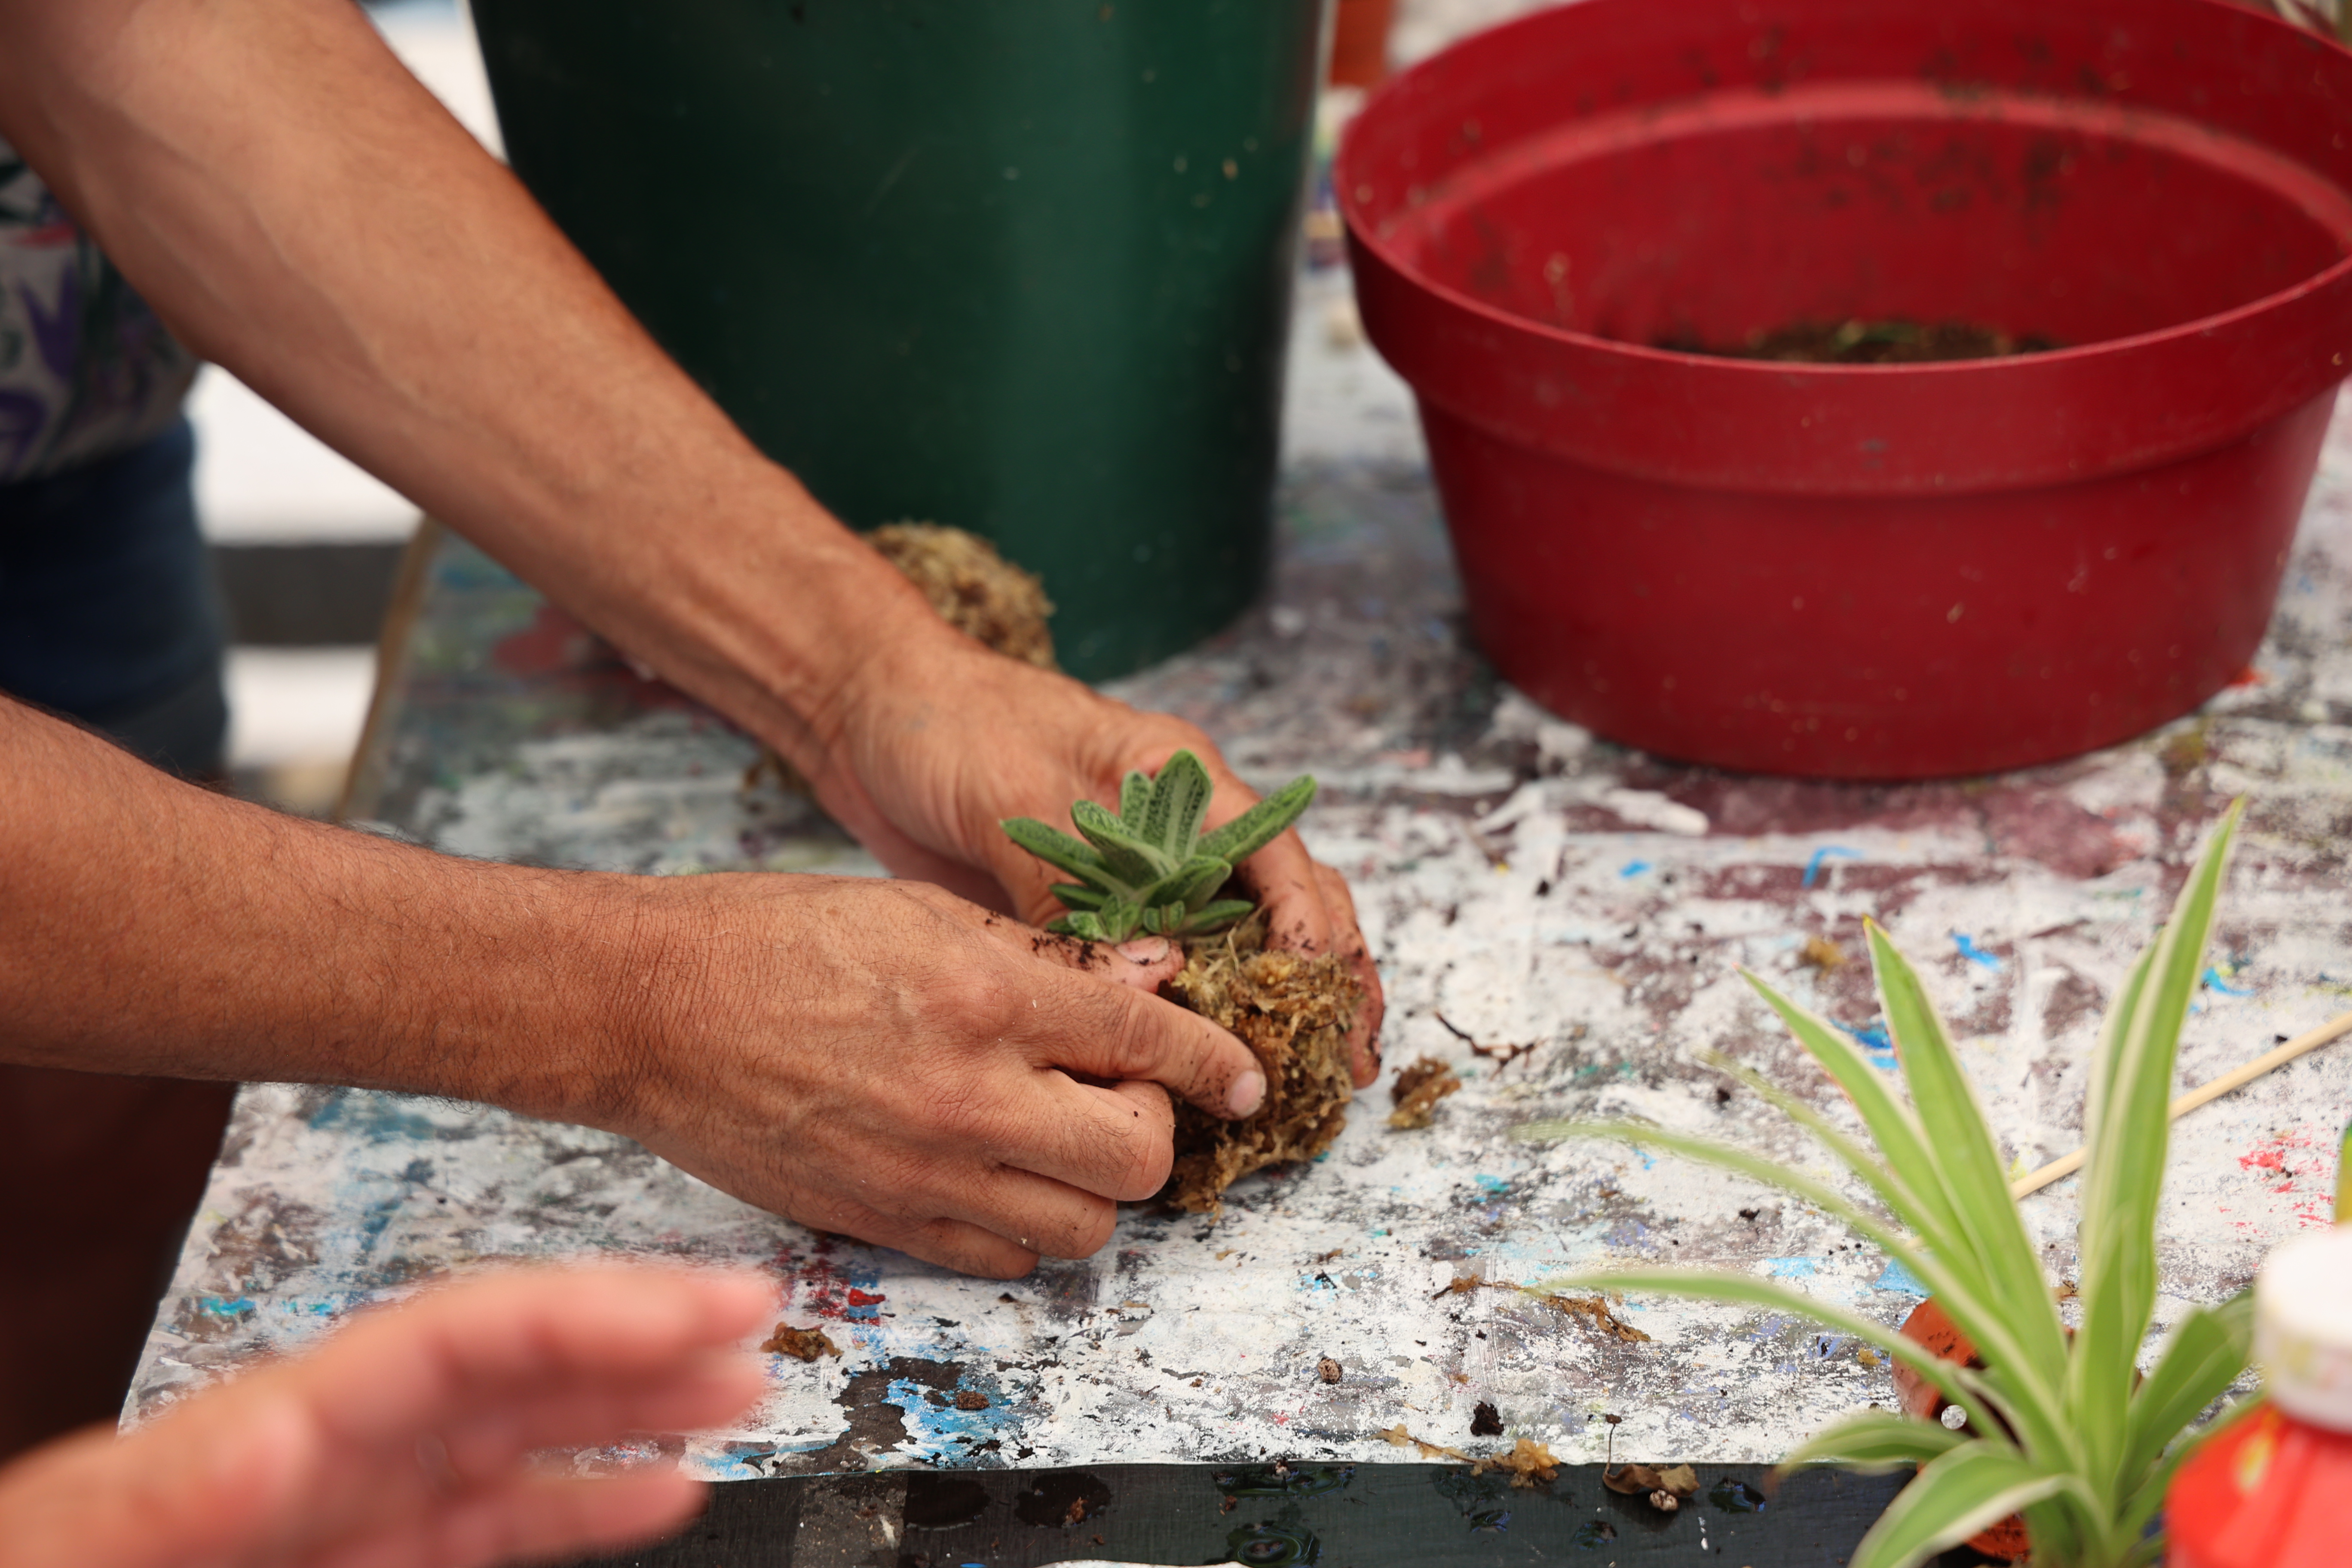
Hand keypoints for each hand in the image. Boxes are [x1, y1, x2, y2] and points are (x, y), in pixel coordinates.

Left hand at [0, 1264, 771, 1567]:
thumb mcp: (73, 1546)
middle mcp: (308, 1463)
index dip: (572, 1315)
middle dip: (632, 1330)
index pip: (438, 1344)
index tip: (675, 1310)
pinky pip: (491, 1524)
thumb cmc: (45, 1564)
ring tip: (741, 1381)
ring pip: (515, 1438)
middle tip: (749, 1304)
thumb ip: (162, 1498)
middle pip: (499, 1368)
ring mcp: (340, 1519)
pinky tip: (667, 1490)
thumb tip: (266, 1441)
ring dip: (633, 1403)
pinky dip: (585, 1503)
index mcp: (241, 1444)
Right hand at [602, 873, 1267, 1278]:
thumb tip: (1149, 974)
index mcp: (987, 996)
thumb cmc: (776, 938)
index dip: (1216, 1062)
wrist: (649, 1008)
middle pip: (1137, 1159)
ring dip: (1095, 1187)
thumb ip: (1042, 955)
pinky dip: (1025, 1226)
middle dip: (1154, 1128)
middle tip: (1124, 1095)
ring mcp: (924, 1172)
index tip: (1244, 1078)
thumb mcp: (924, 911)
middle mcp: (970, 1097)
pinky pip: (1001, 1258)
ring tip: (1061, 1137)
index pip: (1151, 1041)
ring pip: (1082, 1228)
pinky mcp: (880, 1221)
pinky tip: (1002, 1174)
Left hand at [795, 625, 1385, 1084]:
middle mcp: (1176, 828)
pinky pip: (1158, 973)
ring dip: (1274, 1008)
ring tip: (1312, 1079)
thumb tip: (1129, 978)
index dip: (1309, 922)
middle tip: (1349, 1058)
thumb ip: (1069, 880)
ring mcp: (1138, 874)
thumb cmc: (953, 725)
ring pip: (1233, 946)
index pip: (1275, 852)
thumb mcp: (1016, 792)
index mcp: (1180, 776)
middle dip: (1326, 979)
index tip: (1318, 986)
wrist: (874, 717)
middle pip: (1282, 904)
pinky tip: (1210, 1070)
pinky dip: (1193, 1019)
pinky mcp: (1091, 914)